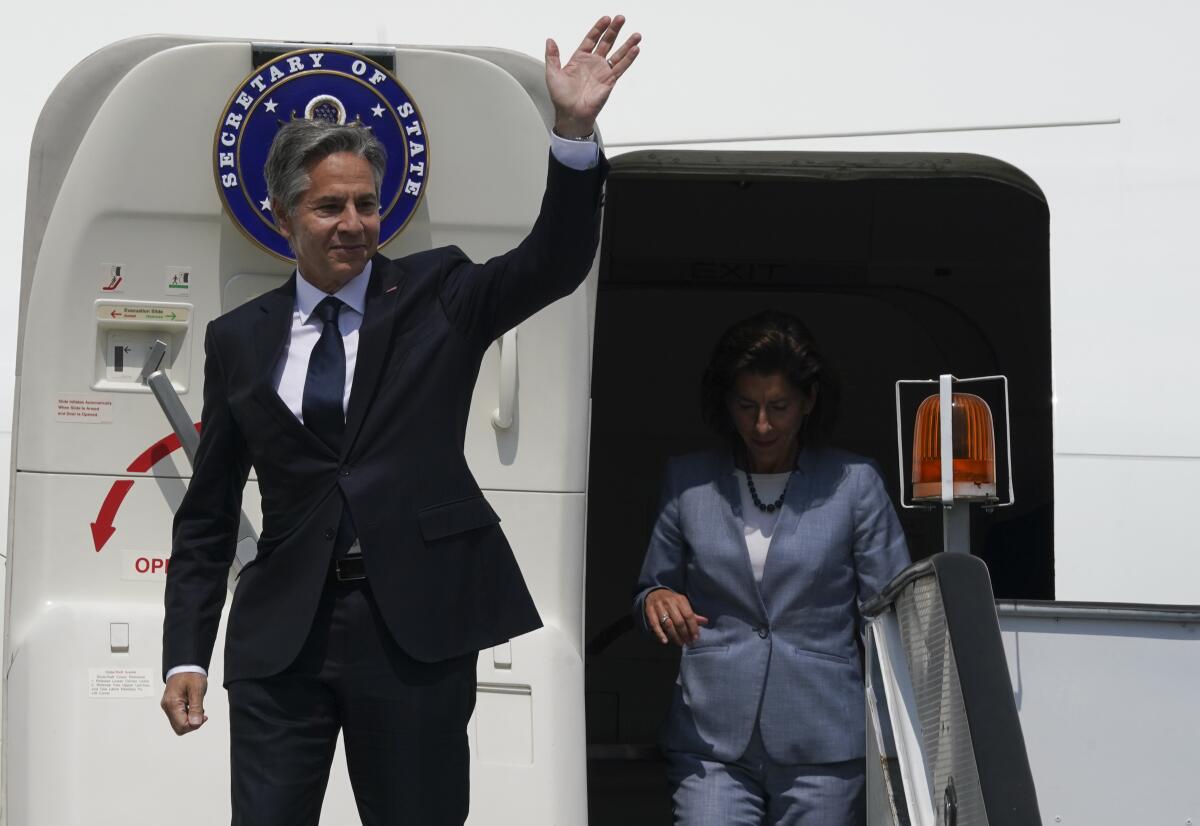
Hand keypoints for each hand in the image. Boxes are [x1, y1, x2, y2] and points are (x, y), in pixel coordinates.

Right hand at [161, 672, 208, 735]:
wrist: (185, 666)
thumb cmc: (191, 675)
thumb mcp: (197, 690)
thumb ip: (196, 708)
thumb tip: (196, 724)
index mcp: (172, 703)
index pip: (182, 726)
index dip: (194, 725)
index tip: (204, 716)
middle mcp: (167, 707)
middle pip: (179, 728)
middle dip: (192, 724)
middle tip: (202, 714)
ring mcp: (168, 707)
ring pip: (179, 724)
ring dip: (190, 720)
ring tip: (198, 708)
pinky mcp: (170, 706)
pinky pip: (178, 717)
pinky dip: (188, 716)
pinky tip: (194, 707)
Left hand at [545, 15, 641, 138]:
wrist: (571, 114)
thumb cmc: (561, 97)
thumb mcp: (552, 73)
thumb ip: (552, 56)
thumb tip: (550, 40)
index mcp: (580, 59)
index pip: (591, 39)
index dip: (598, 28)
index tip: (606, 19)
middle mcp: (593, 63)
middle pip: (606, 42)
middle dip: (614, 30)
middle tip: (621, 18)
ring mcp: (602, 72)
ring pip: (617, 54)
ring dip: (627, 44)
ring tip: (636, 35)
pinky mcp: (609, 81)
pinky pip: (620, 68)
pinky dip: (628, 59)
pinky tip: (635, 49)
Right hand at [645, 588, 708, 646]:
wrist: (655, 593)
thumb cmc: (672, 601)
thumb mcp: (683, 604)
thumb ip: (692, 614)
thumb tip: (705, 621)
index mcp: (680, 600)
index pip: (689, 615)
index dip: (693, 627)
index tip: (696, 638)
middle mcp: (670, 602)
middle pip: (679, 621)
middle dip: (685, 634)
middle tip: (688, 643)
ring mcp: (659, 606)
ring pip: (668, 624)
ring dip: (675, 636)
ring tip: (680, 643)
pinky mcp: (650, 611)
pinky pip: (655, 624)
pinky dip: (660, 633)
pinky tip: (665, 641)